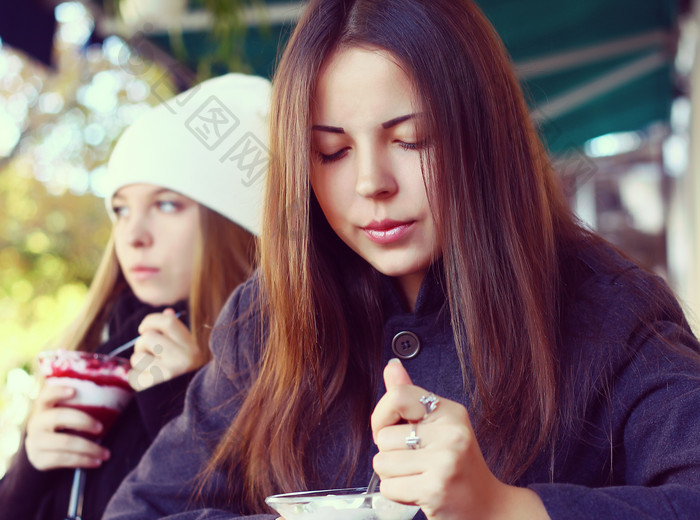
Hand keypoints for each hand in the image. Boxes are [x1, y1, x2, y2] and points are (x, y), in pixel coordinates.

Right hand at [25, 384, 109, 470]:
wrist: (41, 451)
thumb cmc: (61, 427)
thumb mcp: (64, 414)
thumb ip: (80, 406)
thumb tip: (113, 397)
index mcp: (44, 407)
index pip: (46, 395)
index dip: (58, 391)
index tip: (74, 391)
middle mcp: (36, 422)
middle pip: (59, 417)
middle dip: (84, 421)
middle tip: (100, 428)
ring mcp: (36, 442)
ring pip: (65, 442)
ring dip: (90, 448)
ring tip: (106, 453)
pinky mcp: (39, 459)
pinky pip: (64, 459)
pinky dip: (83, 461)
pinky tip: (96, 462)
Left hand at [129, 308, 201, 390]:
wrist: (192, 406)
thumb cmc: (185, 374)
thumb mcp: (187, 352)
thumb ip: (176, 332)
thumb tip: (168, 311)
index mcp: (191, 348)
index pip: (168, 322)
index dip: (151, 320)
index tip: (144, 328)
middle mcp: (182, 359)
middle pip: (148, 337)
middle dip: (141, 344)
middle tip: (147, 353)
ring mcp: (167, 375)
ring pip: (137, 357)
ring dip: (138, 362)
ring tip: (149, 369)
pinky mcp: (153, 389)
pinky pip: (133, 375)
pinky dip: (136, 377)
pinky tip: (148, 382)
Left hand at [371, 359, 548, 519]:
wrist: (487, 507)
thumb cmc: (457, 466)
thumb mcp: (438, 425)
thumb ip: (410, 397)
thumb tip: (391, 366)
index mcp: (450, 411)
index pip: (397, 396)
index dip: (381, 416)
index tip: (390, 429)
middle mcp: (451, 432)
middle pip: (384, 436)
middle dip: (389, 453)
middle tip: (415, 462)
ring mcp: (445, 461)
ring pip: (382, 463)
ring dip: (392, 475)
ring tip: (418, 476)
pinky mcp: (436, 490)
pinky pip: (388, 487)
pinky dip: (397, 494)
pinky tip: (419, 492)